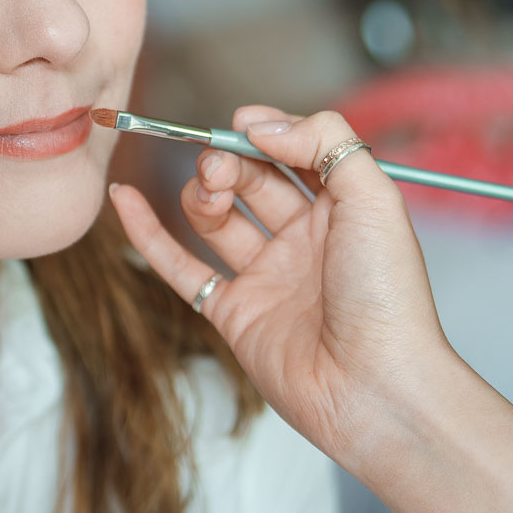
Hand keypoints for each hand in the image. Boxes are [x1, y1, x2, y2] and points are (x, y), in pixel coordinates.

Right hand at [108, 105, 455, 464]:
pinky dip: (148, 232)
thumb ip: (325, 143)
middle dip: (227, 160)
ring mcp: (266, 277)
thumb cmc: (388, 299)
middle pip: (249, 178)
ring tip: (209, 192)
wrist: (376, 388)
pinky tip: (124, 199)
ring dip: (201, 190)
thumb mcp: (375, 198)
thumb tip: (262, 125)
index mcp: (341, 210)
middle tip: (219, 165)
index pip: (293, 152)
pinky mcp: (234, 314)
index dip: (265, 132)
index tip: (242, 124)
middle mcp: (304, 240)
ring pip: (215, 215)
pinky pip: (180, 266)